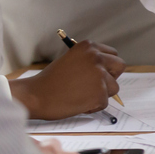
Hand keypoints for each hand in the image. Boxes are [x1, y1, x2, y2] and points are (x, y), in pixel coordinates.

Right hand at [11, 41, 125, 120]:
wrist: (35, 95)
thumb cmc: (50, 81)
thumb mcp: (71, 60)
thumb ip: (89, 61)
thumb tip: (106, 70)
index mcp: (89, 46)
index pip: (113, 54)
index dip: (107, 66)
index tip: (98, 74)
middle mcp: (96, 57)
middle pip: (120, 66)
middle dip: (111, 77)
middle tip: (96, 86)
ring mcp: (99, 75)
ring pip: (114, 87)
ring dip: (101, 94)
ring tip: (81, 96)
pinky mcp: (99, 93)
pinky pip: (104, 103)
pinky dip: (93, 107)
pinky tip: (77, 103)